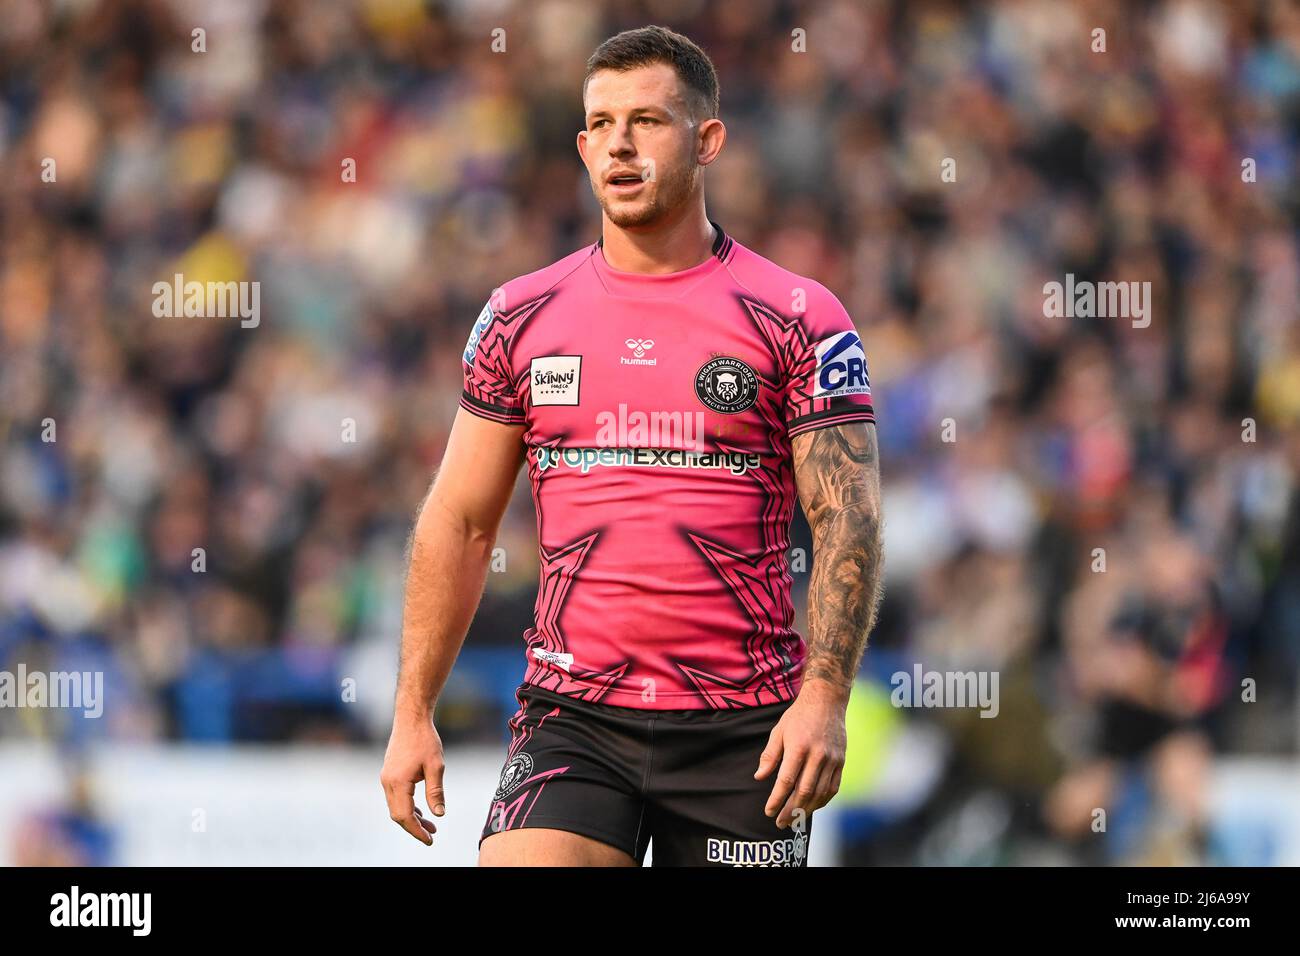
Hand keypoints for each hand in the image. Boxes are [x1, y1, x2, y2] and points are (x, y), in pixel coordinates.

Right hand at [380, 713, 445, 844]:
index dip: (417, 830)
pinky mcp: (390, 774)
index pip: (404, 816)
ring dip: (412, 817)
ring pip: (396, 806)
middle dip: (414, 827)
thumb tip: (439, 814)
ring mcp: (387, 778)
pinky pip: (396, 797)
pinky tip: (421, 810)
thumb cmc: (425, 739)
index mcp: (398, 782)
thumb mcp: (436, 766)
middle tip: (432, 835)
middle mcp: (388, 782)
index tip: (429, 839)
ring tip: (431, 825)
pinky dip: (408, 806)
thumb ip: (436, 791)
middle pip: (398, 814)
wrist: (411, 718)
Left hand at [754, 679, 847, 827]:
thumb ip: (769, 755)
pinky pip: (833, 788)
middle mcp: (817, 755)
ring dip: (806, 810)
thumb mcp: (778, 731)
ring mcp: (832, 759)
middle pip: (804, 791)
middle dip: (791, 811)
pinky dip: (822, 801)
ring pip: (820, 793)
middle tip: (780, 823)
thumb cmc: (798, 716)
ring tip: (794, 820)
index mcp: (798, 747)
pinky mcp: (841, 761)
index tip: (768, 811)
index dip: (777, 799)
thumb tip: (759, 777)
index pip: (786, 781)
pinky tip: (812, 807)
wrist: (826, 701)